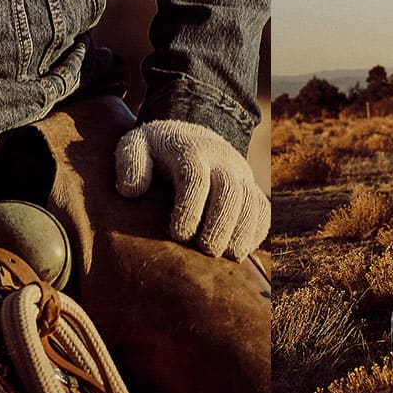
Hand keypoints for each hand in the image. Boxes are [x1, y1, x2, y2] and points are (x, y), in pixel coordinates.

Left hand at [114, 120, 268, 259]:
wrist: (191, 135)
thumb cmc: (156, 151)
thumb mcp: (135, 145)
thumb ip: (130, 161)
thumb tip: (133, 192)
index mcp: (189, 149)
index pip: (195, 177)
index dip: (189, 208)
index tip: (178, 234)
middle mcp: (220, 159)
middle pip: (230, 189)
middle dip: (221, 222)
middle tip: (207, 250)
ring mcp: (239, 173)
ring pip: (252, 200)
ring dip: (243, 231)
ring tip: (229, 256)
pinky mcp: (250, 188)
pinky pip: (263, 210)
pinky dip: (256, 231)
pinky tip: (240, 251)